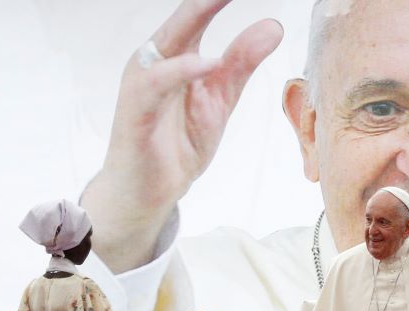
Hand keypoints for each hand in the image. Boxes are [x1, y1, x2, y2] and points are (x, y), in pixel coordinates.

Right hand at [80, 0, 283, 272]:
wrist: (148, 192)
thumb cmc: (176, 143)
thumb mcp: (220, 98)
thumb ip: (242, 62)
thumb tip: (273, 25)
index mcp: (175, 54)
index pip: (199, 14)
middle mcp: (155, 61)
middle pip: (182, 19)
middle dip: (206, 0)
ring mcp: (142, 84)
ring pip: (166, 43)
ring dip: (193, 19)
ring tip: (218, 0)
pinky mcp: (136, 111)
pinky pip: (156, 85)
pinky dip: (181, 71)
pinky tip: (208, 63)